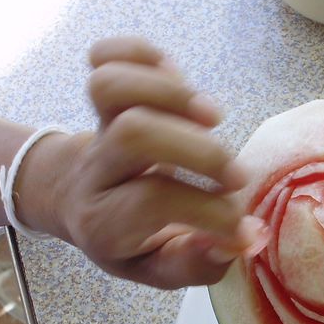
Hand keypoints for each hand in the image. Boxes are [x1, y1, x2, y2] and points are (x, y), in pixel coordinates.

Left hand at [19, 37, 263, 288]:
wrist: (74, 201)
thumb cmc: (128, 239)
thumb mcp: (157, 268)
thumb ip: (197, 264)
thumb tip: (248, 238)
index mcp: (104, 223)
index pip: (155, 202)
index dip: (209, 211)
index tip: (243, 224)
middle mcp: (94, 173)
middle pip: (135, 133)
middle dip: (199, 150)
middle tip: (236, 176)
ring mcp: (96, 129)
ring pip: (110, 87)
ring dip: (171, 93)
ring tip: (212, 119)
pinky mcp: (102, 97)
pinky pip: (106, 56)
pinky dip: (143, 55)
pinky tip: (177, 79)